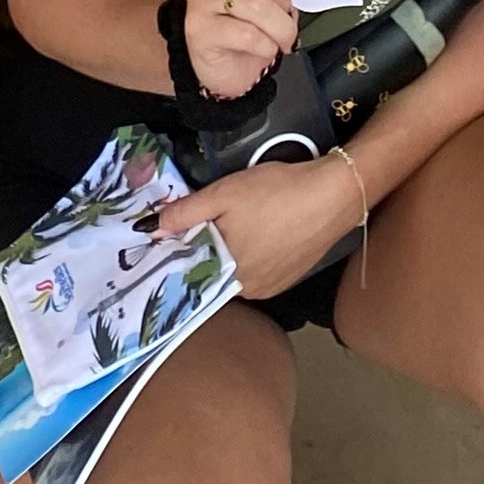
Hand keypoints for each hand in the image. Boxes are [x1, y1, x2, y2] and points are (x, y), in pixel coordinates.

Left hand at [153, 152, 362, 302]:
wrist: (333, 194)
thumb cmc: (275, 192)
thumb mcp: (224, 194)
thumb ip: (186, 213)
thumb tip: (150, 231)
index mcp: (228, 274)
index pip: (193, 270)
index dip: (182, 250)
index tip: (173, 234)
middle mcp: (248, 290)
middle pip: (215, 270)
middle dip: (209, 247)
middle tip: (212, 217)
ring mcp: (272, 286)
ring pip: (238, 269)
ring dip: (233, 250)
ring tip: (240, 219)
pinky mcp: (290, 277)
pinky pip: (260, 268)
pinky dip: (256, 252)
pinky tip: (263, 227)